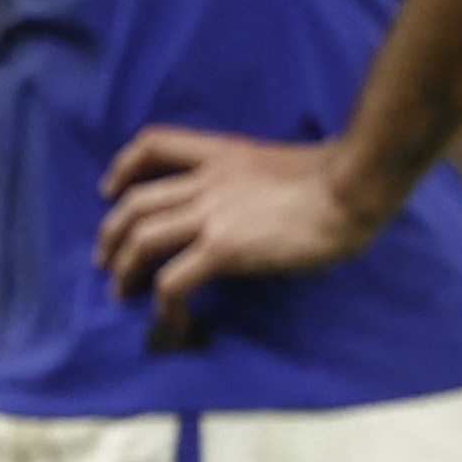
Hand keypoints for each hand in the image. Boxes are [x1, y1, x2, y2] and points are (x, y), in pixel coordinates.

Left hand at [97, 124, 393, 334]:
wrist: (355, 187)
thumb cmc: (336, 179)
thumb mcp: (279, 164)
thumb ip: (249, 180)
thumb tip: (247, 209)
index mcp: (221, 154)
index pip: (153, 144)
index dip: (122, 166)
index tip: (109, 190)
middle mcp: (206, 181)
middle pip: (134, 202)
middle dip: (111, 233)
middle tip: (106, 259)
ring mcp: (212, 214)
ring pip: (142, 238)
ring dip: (124, 269)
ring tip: (121, 292)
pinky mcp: (224, 247)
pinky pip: (175, 280)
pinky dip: (164, 302)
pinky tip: (170, 317)